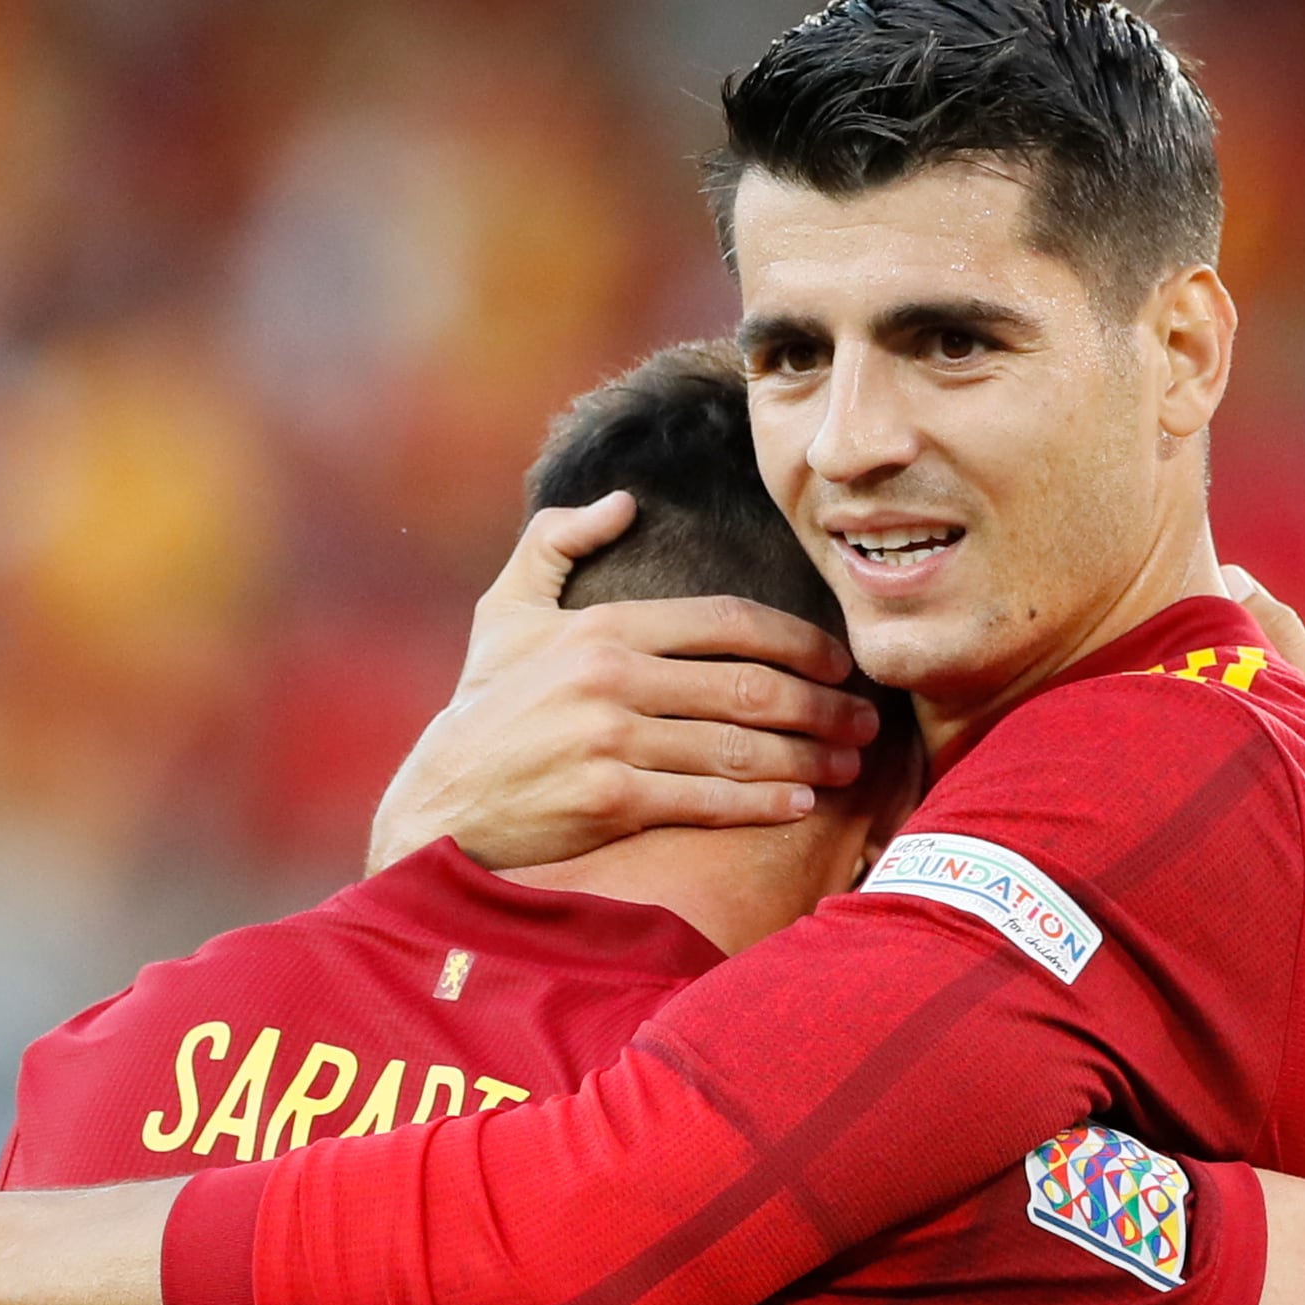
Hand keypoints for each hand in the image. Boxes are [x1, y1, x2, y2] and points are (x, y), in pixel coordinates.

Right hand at [369, 493, 884, 870]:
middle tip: (863, 718)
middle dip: (819, 703)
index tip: (838, 659)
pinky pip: (709, 799)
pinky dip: (763, 802)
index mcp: (602, 628)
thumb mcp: (504, 613)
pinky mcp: (611, 800)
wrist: (441, 801)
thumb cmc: (482, 708)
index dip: (796, 639)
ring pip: (738, 745)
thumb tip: (623, 502)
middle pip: (747, 686)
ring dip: (806, 754)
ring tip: (847, 761)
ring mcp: (612, 740)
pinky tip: (800, 802)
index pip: (726, 622)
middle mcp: (612, 678)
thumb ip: (557, 543)